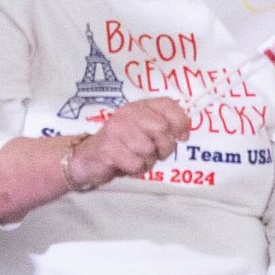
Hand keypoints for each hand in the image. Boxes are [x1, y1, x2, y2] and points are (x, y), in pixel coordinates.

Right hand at [70, 97, 189, 188]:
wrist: (89, 157)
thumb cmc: (123, 145)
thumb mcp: (143, 131)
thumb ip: (164, 126)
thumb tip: (185, 131)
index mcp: (138, 107)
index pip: (167, 104)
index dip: (180, 121)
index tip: (181, 136)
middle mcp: (126, 114)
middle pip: (162, 128)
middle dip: (164, 147)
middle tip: (154, 152)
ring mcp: (116, 129)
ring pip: (149, 149)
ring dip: (148, 161)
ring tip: (136, 157)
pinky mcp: (109, 148)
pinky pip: (136, 164)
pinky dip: (136, 170)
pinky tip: (126, 164)